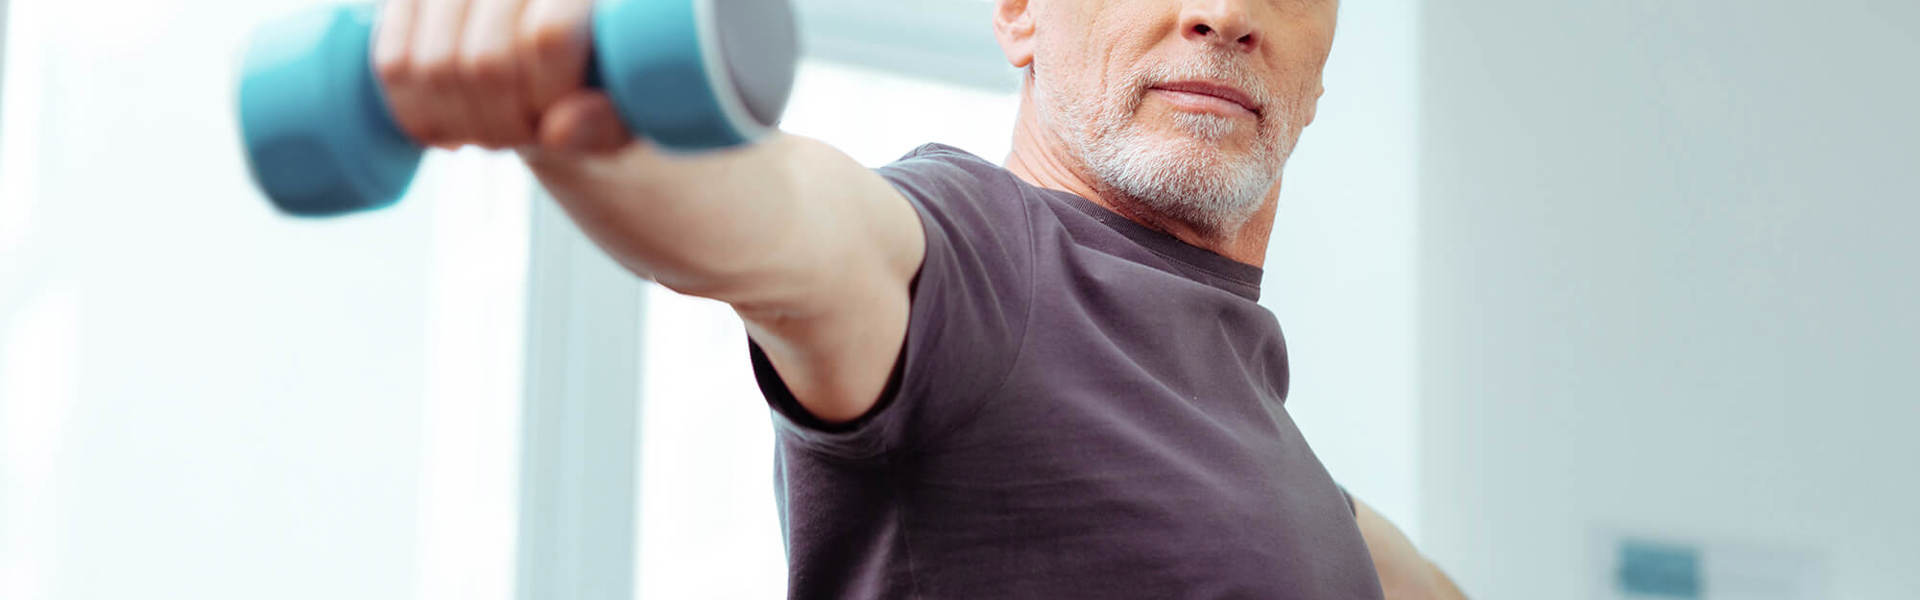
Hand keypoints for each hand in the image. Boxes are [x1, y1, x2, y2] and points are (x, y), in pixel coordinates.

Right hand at [371, 0, 633, 152]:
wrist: (549, 66)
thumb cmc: (596, 88)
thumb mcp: (622, 111)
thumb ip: (606, 124)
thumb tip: (558, 131)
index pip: (548, 37)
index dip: (547, 98)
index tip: (557, 122)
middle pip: (486, 62)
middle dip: (500, 125)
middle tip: (519, 137)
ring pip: (435, 65)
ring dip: (459, 124)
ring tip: (487, 134)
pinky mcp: (410, 1)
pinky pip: (391, 63)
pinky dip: (414, 114)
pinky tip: (443, 133)